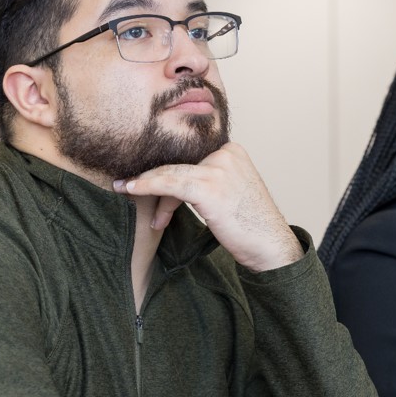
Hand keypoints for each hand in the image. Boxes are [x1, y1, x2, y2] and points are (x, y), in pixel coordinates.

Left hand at [113, 143, 302, 271]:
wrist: (271, 246)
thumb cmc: (251, 226)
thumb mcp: (231, 192)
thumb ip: (209, 178)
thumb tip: (174, 180)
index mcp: (232, 150)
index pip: (188, 155)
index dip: (163, 167)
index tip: (141, 175)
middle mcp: (227, 153)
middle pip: (178, 161)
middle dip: (151, 175)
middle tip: (126, 182)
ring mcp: (219, 168)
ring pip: (170, 171)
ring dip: (143, 183)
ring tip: (124, 188)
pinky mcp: (210, 186)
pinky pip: (170, 183)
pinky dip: (147, 186)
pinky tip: (131, 189)